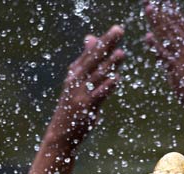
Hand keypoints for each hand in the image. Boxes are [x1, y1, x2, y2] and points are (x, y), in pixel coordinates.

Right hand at [50, 25, 125, 148]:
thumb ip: (88, 61)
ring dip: (109, 63)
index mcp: (75, 72)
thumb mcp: (77, 81)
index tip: (117, 29)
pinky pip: (97, 95)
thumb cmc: (72, 106)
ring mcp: (80, 93)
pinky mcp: (85, 107)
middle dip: (107, 44)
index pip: (91, 53)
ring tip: (122, 53)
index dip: (104, 40)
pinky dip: (106, 86)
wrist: (61, 134)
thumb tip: (91, 37)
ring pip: (97, 75)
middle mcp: (76, 80)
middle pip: (93, 58)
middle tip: (119, 31)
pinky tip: (116, 78)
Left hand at [143, 1, 183, 120]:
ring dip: (157, 22)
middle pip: (172, 25)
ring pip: (167, 36)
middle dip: (160, 10)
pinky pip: (164, 57)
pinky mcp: (177, 71)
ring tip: (147, 8)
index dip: (171, 9)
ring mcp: (183, 59)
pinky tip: (148, 36)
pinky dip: (156, 47)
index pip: (181, 22)